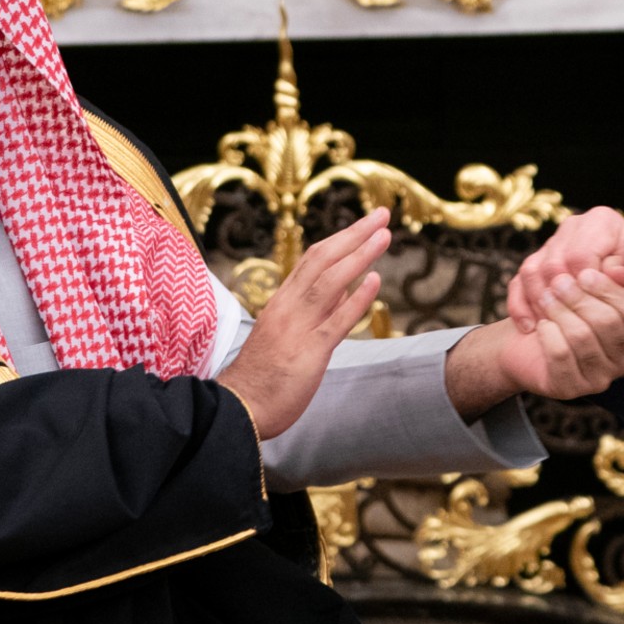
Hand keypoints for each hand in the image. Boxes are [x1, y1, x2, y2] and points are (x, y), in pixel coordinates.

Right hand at [218, 208, 388, 438]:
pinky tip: (375, 281)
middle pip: (322, 259)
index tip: (365, 223)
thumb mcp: (287, 334)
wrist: (239, 409)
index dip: (341, 238)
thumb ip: (316, 310)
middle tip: (382, 214)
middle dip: (354, 234)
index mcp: (282, 302)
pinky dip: (355, 299)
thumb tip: (346, 288)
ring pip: (329, 282)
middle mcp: (288, 308)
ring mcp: (297, 328)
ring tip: (384, 235)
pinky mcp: (308, 353)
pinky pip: (335, 322)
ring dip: (359, 255)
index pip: (313, 260)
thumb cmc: (263, 376)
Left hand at [443, 265, 623, 420]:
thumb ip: (607, 273)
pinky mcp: (571, 388)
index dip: (608, 288)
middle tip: (557, 282)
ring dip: (559, 312)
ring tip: (546, 298)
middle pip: (607, 322)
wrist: (528, 336)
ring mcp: (599, 378)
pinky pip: (561, 355)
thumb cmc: (564, 305)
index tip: (584, 272)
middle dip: (578, 297)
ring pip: (582, 337)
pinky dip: (548, 334)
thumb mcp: (588, 284)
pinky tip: (541, 324)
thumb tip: (618, 266)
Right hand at [510, 206, 623, 335]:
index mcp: (603, 221)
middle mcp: (574, 226)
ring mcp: (553, 243)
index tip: (594, 312)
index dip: (583, 288)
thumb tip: (616, 270)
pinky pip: (519, 281)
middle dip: (560, 298)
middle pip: (552, 263)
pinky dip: (521, 305)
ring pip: (531, 271)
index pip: (580, 255)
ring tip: (551, 329)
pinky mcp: (537, 261)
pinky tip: (530, 327)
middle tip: (570, 327)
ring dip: (538, 303)